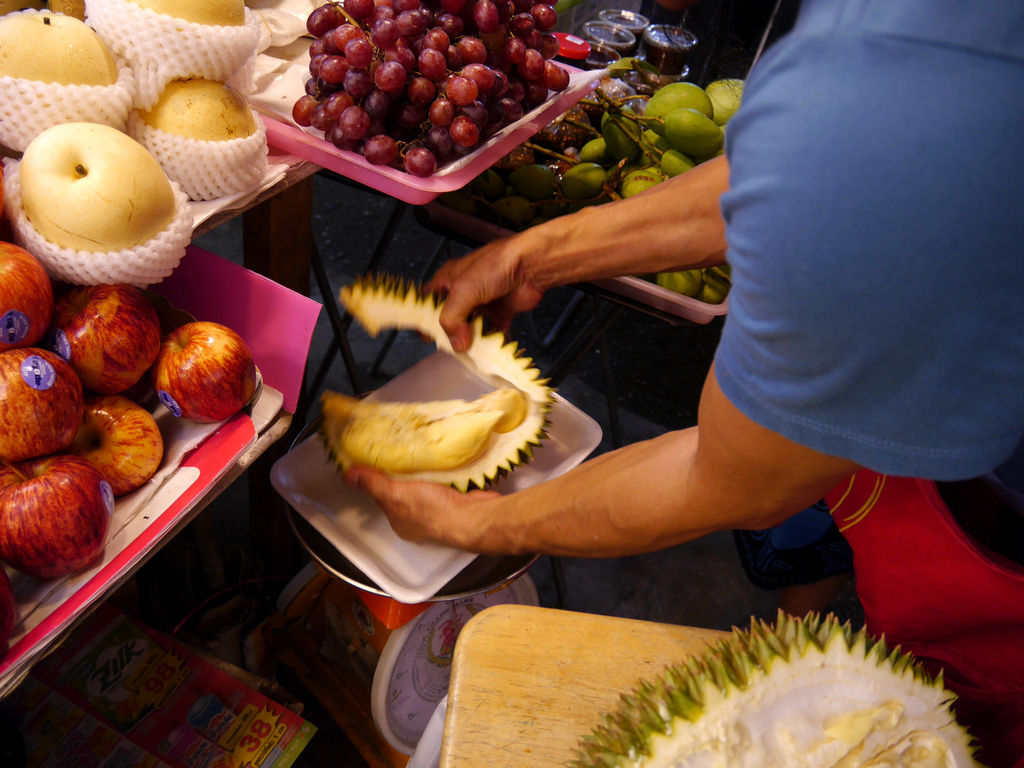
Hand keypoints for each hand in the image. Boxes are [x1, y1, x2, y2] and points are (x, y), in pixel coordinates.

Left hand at [343, 465, 500, 549]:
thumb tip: (347, 476)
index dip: (380, 480)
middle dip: (403, 476)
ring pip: (425, 488)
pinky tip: (440, 461)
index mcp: (400, 522)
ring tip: (418, 453)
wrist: (473, 517)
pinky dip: (441, 473)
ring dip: (423, 473)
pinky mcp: (456, 501)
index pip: (384, 498)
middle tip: (400, 453)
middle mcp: (418, 520)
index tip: (379, 460)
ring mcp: (439, 511)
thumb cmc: (434, 511)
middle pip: (405, 493)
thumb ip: (373, 484)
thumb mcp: (396, 494)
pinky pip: (444, 484)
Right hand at [425, 236, 545, 351]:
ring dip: (470, 340)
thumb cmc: (497, 265)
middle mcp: (464, 291)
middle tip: (449, 347)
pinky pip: (492, 332)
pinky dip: (490, 342)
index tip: (425, 336)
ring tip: (469, 353)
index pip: (429, 301)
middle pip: (451, 318)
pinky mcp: (500, 312)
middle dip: (450, 333)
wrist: (531, 266)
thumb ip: (453, 318)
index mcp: (449, 279)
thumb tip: (456, 344)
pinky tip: (488, 352)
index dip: (425, 318)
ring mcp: (483, 302)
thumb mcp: (464, 289)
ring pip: (470, 327)